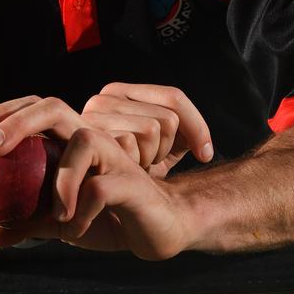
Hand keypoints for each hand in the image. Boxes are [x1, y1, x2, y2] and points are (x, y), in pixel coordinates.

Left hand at [0, 126, 191, 259]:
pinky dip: (82, 210)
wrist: (158, 229)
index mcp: (71, 141)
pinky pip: (101, 187)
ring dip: (60, 180)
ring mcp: (115, 156)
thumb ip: (27, 222)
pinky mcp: (132, 181)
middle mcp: (91, 138)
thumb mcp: (59, 220)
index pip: (37, 109)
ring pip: (82, 141)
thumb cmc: (107, 215)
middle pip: (54, 108)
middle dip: (18, 122)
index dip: (6, 111)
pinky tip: (76, 229)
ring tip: (55, 215)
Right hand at [82, 83, 212, 178]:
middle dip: (166, 148)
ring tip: (134, 167)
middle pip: (167, 118)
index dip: (197, 127)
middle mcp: (104, 98)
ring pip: (153, 129)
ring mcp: (95, 115)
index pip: (174, 98)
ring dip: (149, 157)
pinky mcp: (87, 135)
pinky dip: (135, 163)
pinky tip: (126, 173)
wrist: (92, 200)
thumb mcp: (159, 149)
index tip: (205, 154)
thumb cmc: (130, 174)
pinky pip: (132, 144)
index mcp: (121, 93)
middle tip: (148, 164)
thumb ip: (180, 134)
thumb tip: (206, 150)